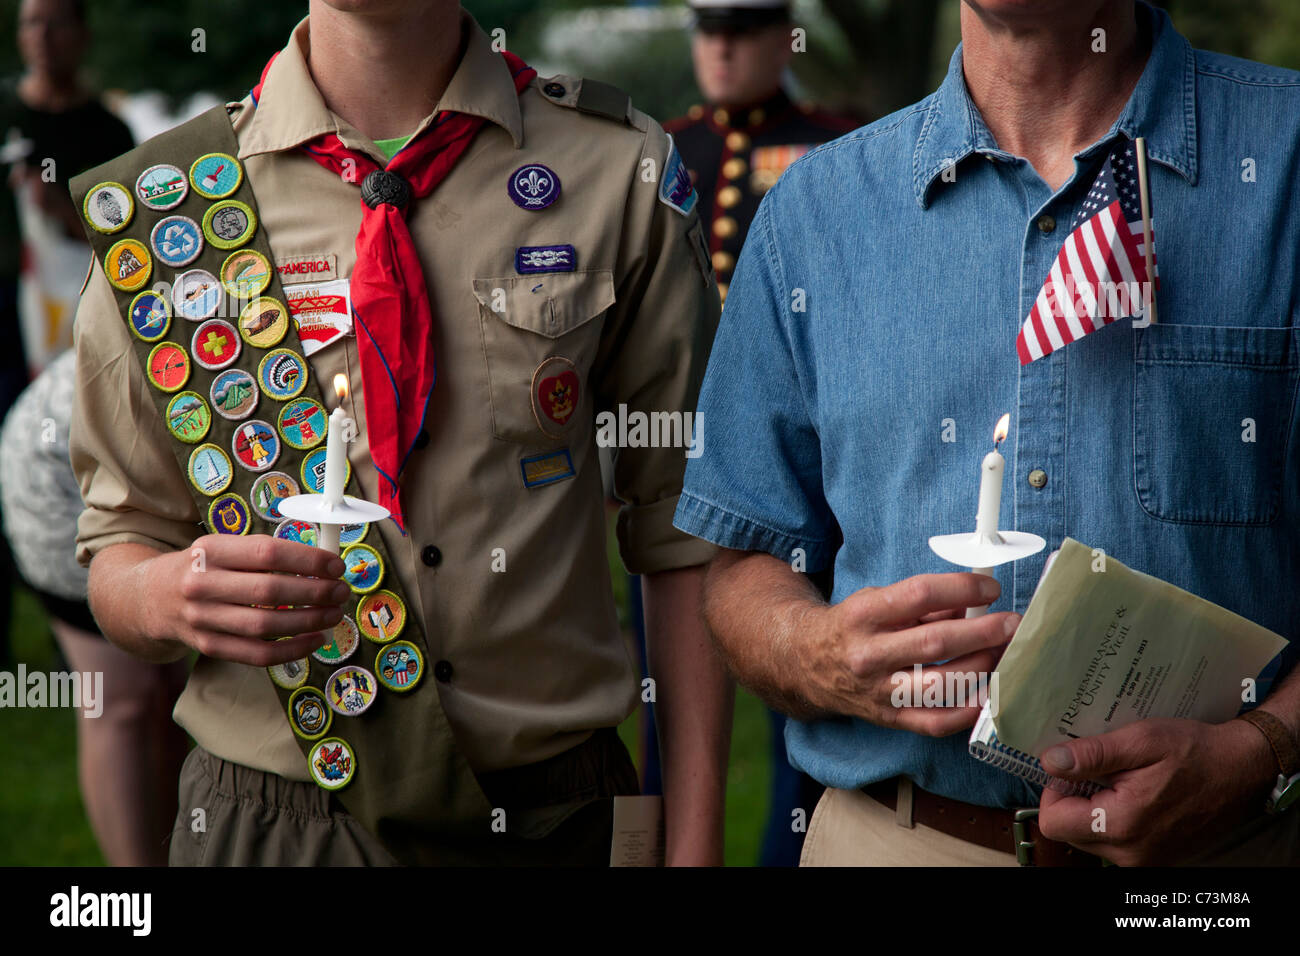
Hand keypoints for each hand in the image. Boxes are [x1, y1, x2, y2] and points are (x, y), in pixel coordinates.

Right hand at [142, 534, 348, 666]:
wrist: (147, 598)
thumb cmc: (200, 568)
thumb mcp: (220, 547)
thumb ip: (262, 553)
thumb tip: (321, 562)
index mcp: (209, 550)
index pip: (267, 552)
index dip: (308, 560)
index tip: (335, 566)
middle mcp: (200, 584)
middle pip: (269, 591)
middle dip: (315, 593)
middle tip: (340, 592)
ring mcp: (200, 619)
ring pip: (265, 626)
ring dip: (309, 622)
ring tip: (333, 615)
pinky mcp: (206, 646)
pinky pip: (257, 654)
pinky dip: (292, 650)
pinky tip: (315, 640)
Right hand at [797, 573, 1019, 734]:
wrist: (807, 663)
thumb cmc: (851, 627)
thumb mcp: (876, 601)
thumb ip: (924, 604)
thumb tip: (973, 604)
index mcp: (865, 614)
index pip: (920, 595)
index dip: (961, 589)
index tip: (990, 589)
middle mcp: (869, 654)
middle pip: (936, 642)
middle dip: (983, 631)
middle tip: (1012, 624)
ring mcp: (878, 690)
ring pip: (941, 684)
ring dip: (982, 668)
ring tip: (1003, 654)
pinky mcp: (888, 717)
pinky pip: (935, 722)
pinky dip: (966, 711)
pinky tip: (986, 694)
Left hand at [1036, 717, 1276, 864]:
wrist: (1241, 771)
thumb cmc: (1193, 752)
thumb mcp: (1140, 741)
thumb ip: (1091, 755)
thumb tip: (1049, 762)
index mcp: (1121, 825)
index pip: (1053, 822)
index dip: (1054, 791)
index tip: (1075, 771)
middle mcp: (1129, 853)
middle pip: (1068, 832)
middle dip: (1073, 801)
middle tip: (1098, 772)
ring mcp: (1143, 860)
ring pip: (1088, 839)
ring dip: (1093, 810)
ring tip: (1118, 781)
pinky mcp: (1154, 858)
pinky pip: (1113, 843)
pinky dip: (1112, 819)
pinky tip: (1132, 794)